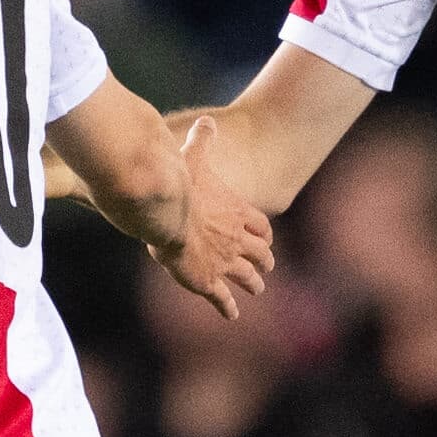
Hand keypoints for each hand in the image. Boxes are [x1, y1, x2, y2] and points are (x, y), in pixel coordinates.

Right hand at [156, 117, 272, 317]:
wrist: (170, 216)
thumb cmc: (181, 187)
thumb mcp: (193, 159)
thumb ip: (203, 141)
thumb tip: (207, 121)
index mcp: (237, 213)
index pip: (260, 227)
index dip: (263, 234)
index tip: (265, 239)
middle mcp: (236, 240)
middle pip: (261, 253)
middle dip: (265, 261)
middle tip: (267, 268)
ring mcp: (224, 262)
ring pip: (247, 277)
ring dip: (254, 283)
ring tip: (257, 289)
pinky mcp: (207, 281)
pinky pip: (223, 298)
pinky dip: (229, 308)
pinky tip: (233, 315)